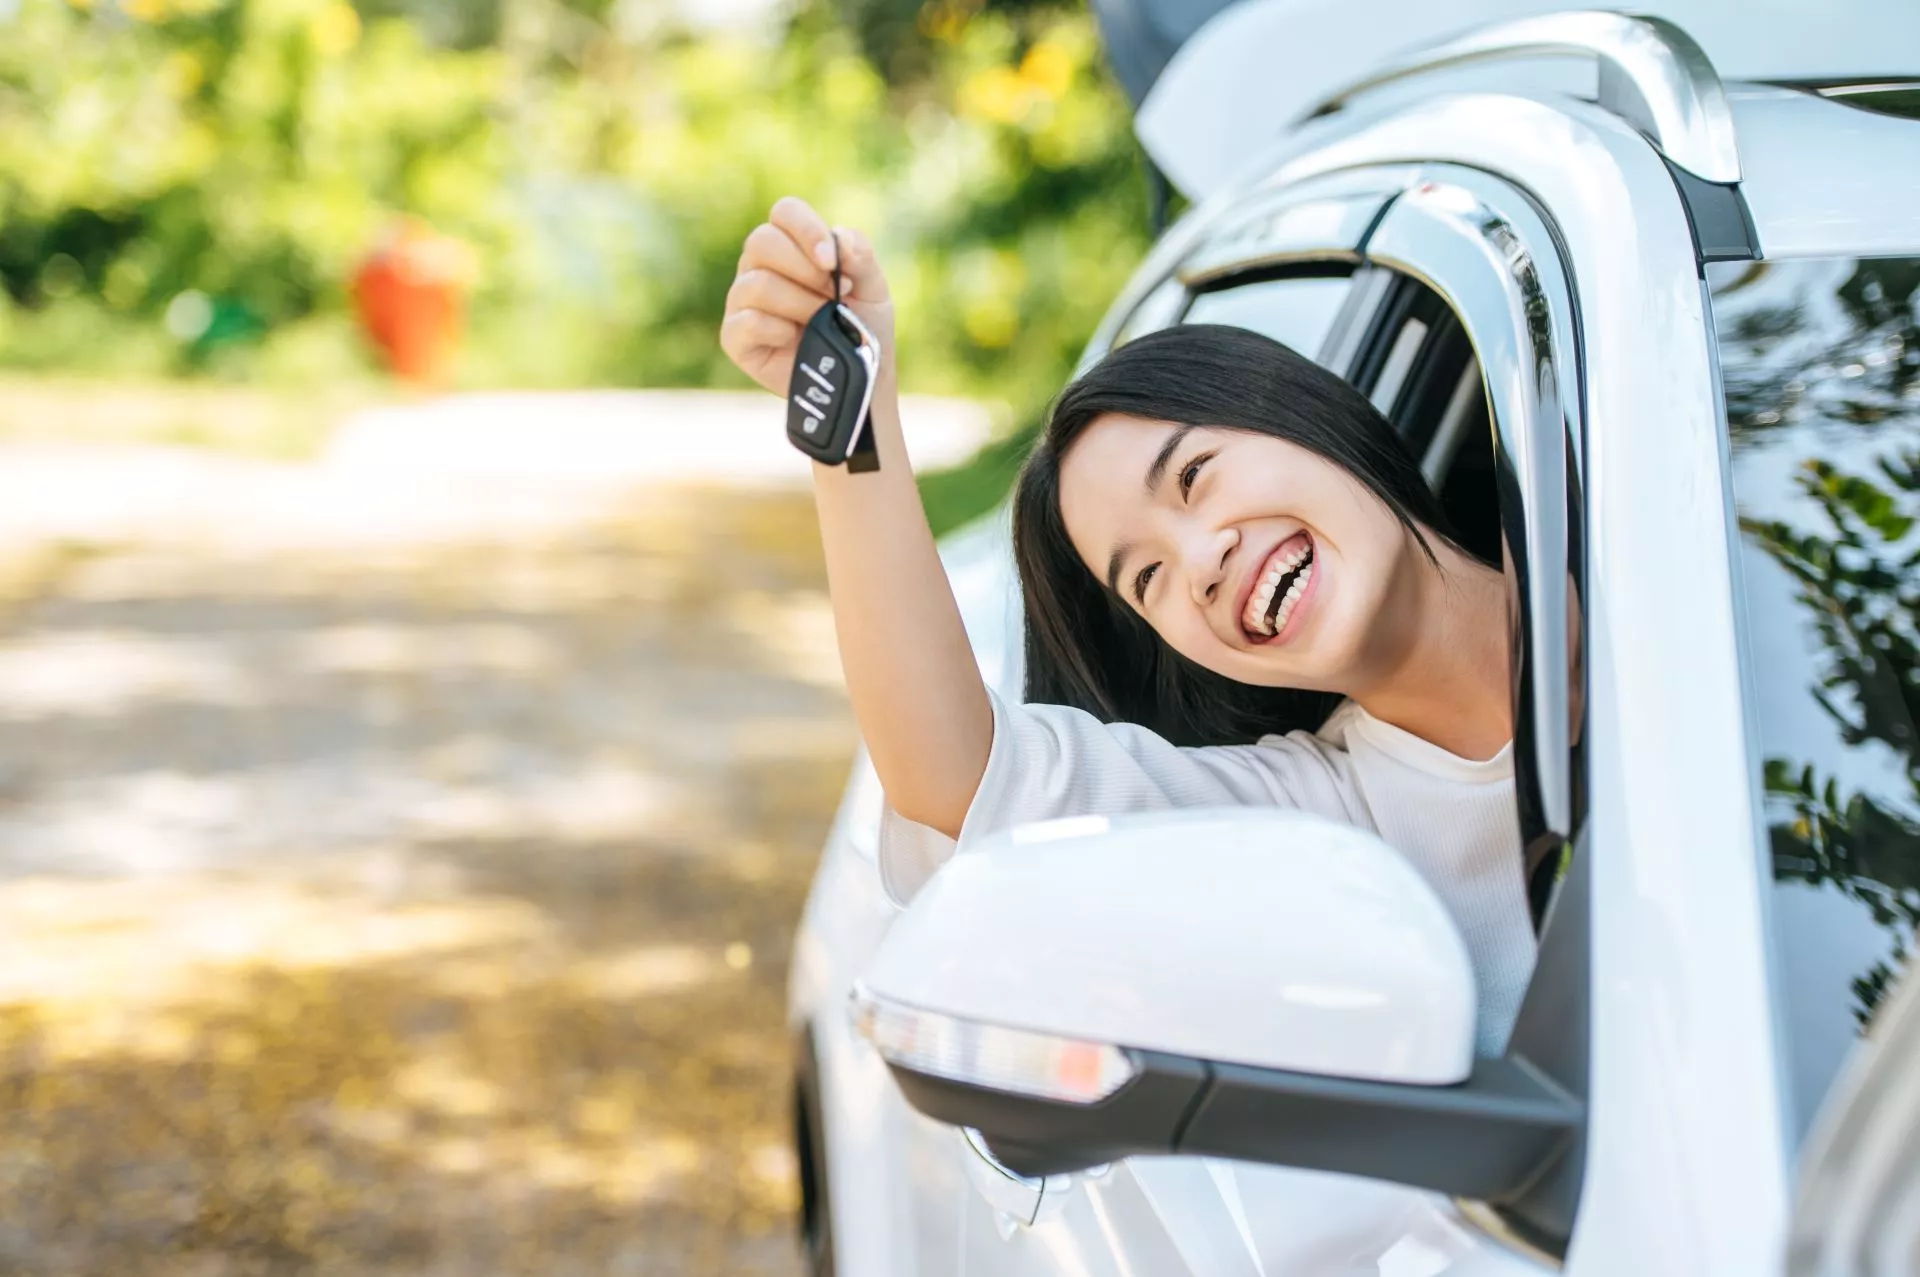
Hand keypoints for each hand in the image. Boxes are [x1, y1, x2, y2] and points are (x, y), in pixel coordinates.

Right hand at [721, 197, 895, 396]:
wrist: (859, 380)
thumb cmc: (862, 330)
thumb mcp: (874, 289)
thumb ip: (861, 256)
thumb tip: (839, 239)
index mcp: (791, 246)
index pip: (784, 212)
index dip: (806, 229)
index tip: (831, 260)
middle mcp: (760, 267)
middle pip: (762, 241)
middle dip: (805, 270)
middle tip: (833, 295)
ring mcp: (743, 301)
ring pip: (758, 283)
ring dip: (799, 304)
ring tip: (820, 321)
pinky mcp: (735, 336)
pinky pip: (747, 321)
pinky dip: (778, 330)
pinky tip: (794, 341)